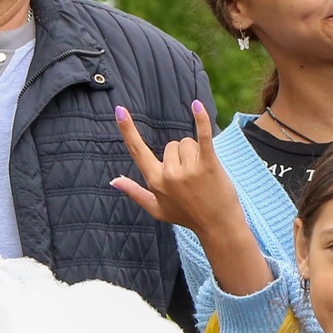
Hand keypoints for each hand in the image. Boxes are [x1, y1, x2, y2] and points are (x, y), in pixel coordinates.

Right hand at [112, 103, 274, 299]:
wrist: (218, 227)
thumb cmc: (187, 217)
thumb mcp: (156, 210)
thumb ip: (135, 192)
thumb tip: (114, 180)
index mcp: (155, 182)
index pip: (137, 151)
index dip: (127, 130)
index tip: (119, 110)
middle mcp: (169, 174)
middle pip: (172, 145)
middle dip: (182, 156)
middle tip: (194, 178)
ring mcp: (189, 170)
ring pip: (188, 143)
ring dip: (196, 153)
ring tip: (204, 175)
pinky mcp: (209, 164)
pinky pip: (203, 136)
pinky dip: (201, 120)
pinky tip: (196, 105)